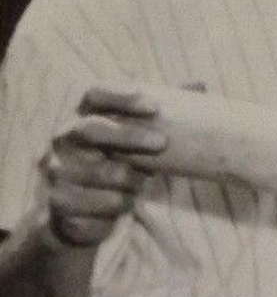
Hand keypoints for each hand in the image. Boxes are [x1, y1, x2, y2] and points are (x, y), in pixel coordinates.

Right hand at [40, 88, 165, 248]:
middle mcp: (63, 139)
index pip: (95, 94)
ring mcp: (56, 170)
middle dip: (128, 135)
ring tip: (143, 181)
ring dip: (126, 177)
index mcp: (82, 116)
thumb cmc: (119, 163)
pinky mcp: (57, 200)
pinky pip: (91, 202)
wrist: (83, 211)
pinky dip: (115, 202)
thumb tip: (201, 85)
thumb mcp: (138, 137)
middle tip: (161, 142)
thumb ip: (161, 112)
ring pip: (94, 171)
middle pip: (91, 128)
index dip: (123, 97)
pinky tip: (126, 201)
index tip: (155, 107)